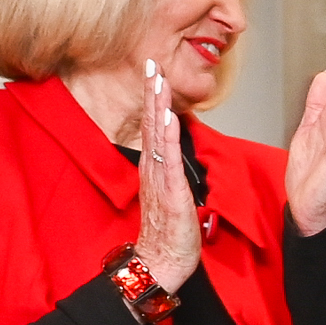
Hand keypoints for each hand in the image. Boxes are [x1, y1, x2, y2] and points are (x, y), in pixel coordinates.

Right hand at [133, 60, 200, 291]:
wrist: (161, 260)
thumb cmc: (168, 230)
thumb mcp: (169, 192)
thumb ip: (168, 170)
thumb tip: (174, 151)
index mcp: (155, 167)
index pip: (154, 126)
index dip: (154, 99)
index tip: (154, 73)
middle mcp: (153, 169)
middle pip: (152, 124)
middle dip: (152, 93)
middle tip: (151, 64)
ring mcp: (160, 179)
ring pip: (158, 137)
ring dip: (159, 107)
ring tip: (159, 82)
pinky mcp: (171, 193)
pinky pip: (169, 161)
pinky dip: (170, 138)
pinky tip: (170, 118)